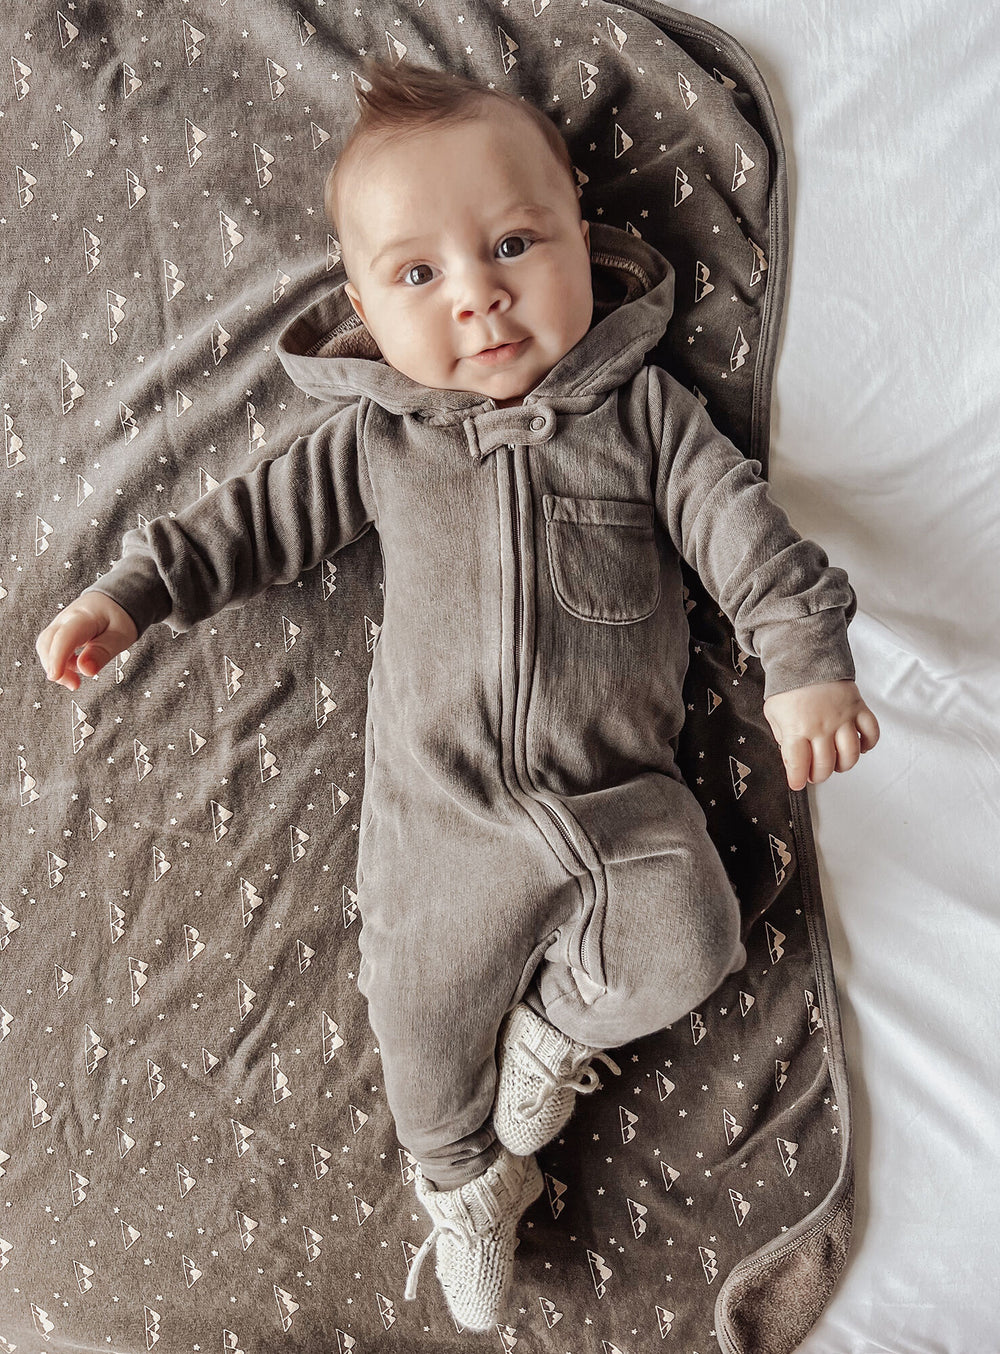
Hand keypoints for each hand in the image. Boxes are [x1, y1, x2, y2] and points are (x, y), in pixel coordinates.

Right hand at [36, 593, 138, 691]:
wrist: (113, 602)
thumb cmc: (119, 618)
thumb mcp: (120, 637)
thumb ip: (102, 652)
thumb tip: (86, 670)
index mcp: (84, 616)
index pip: (65, 636)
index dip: (57, 657)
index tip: (55, 676)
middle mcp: (65, 618)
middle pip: (47, 642)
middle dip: (54, 666)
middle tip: (74, 685)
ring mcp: (59, 624)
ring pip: (46, 647)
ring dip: (56, 666)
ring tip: (75, 681)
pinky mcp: (58, 632)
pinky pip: (51, 648)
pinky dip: (60, 663)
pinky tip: (75, 669)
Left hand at [763, 679, 879, 791]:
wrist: (807, 657)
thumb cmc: (789, 686)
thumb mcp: (774, 713)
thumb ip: (782, 736)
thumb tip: (792, 758)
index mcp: (797, 727)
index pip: (798, 764)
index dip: (797, 779)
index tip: (797, 783)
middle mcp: (821, 726)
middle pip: (825, 764)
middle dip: (819, 775)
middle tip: (814, 774)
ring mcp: (842, 718)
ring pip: (850, 755)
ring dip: (843, 765)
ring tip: (835, 763)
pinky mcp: (858, 709)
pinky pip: (872, 733)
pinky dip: (868, 745)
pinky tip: (858, 747)